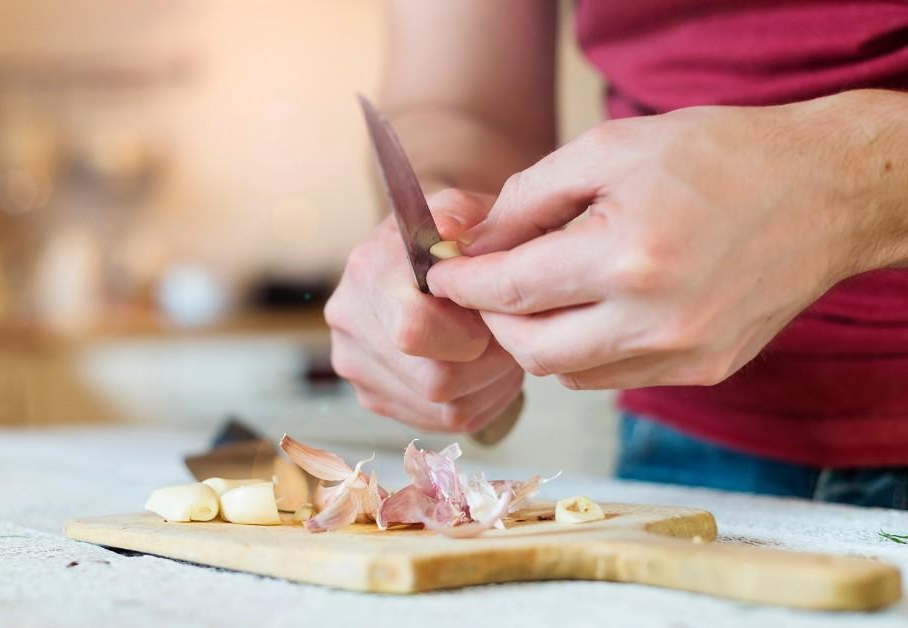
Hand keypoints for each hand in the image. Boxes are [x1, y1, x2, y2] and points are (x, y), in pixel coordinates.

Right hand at [325, 189, 524, 431]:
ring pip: (444, 408)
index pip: (413, 331)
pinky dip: (478, 399)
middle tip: (504, 333)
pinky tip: (481, 368)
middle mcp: (350, 324)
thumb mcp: (460, 208)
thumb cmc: (447, 235)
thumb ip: (461, 213)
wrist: (416, 257)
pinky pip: (443, 422)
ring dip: (490, 383)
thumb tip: (456, 229)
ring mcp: (358, 368)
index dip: (467, 333)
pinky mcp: (376, 398)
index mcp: (368, 272)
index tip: (487, 315)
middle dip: (488, 362)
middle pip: (435, 379)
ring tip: (495, 346)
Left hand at [428, 95, 894, 389]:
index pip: (511, 290)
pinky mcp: (707, 368)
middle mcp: (656, 318)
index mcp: (627, 255)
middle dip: (492, 321)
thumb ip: (528, 198)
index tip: (438, 274)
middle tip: (483, 289)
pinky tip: (590, 312)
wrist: (823, 191)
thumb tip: (473, 243)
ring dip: (537, 339)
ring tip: (539, 295)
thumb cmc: (716, 155)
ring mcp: (685, 352)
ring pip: (568, 373)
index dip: (462, 285)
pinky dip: (584, 352)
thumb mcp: (610, 150)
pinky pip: (615, 377)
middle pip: (530, 350)